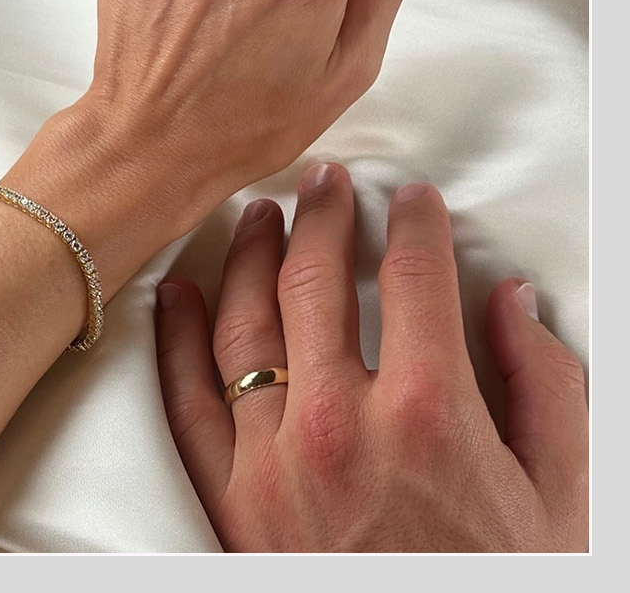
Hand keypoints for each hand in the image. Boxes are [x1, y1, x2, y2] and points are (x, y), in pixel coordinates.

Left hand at [156, 167, 586, 550]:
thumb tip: (509, 304)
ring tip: (254, 214)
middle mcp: (337, 421)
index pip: (412, 278)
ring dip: (244, 256)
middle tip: (323, 183)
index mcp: (429, 411)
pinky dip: (174, 335)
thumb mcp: (562, 492)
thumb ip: (545, 388)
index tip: (408, 199)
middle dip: (320, 218)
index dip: (410, 224)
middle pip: (313, 281)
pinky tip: (177, 290)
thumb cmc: (499, 580)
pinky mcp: (228, 497)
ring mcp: (272, 458)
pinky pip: (185, 399)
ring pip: (240, 324)